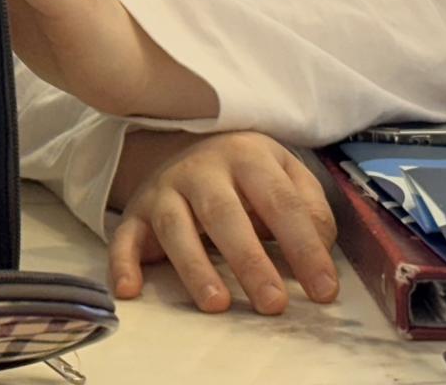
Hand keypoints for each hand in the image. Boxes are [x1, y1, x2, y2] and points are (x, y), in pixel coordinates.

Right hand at [108, 131, 339, 315]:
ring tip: (217, 304)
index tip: (323, 291)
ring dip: (194, 266)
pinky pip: (124, 235)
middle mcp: (202, 169)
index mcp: (248, 156)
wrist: (187, 142)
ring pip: (174, 226)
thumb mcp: (286, 175)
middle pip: (224, 213)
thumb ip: (310, 209)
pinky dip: (122, 262)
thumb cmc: (248, 174)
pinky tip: (129, 291)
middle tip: (273, 304)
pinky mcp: (137, 211)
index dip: (304, 247)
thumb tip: (318, 251)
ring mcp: (165, 188)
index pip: (280, 202)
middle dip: (249, 260)